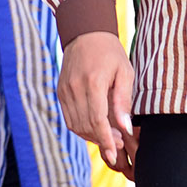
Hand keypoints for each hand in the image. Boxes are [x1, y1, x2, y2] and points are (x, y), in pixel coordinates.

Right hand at [57, 32, 137, 178]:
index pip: (97, 120)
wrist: (86, 33)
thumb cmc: (110, 52)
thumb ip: (124, 101)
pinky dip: (81, 127)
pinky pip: (69, 117)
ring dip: (91, 135)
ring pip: (75, 125)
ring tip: (108, 136)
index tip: (114, 153)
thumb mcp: (124, 72)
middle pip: (86, 126)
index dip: (105, 140)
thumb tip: (126, 128)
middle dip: (101, 140)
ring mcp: (65, 90)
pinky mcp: (60, 91)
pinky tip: (95, 126)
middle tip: (117, 145)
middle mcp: (75, 88)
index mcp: (93, 82)